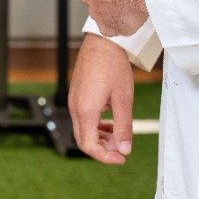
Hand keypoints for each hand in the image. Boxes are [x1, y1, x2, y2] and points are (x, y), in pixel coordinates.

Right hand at [69, 33, 137, 164]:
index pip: (89, 146)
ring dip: (99, 137)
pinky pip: (82, 117)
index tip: (122, 158)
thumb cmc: (113, 66)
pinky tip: (109, 121)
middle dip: (102, 149)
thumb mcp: (123, 99)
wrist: (103, 40)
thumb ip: (123, 127)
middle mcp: (75, 107)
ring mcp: (74, 100)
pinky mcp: (76, 94)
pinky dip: (95, 125)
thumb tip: (124, 149)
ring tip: (117, 136)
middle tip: (121, 149)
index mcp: (85, 110)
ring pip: (82, 129)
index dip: (105, 157)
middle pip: (83, 140)